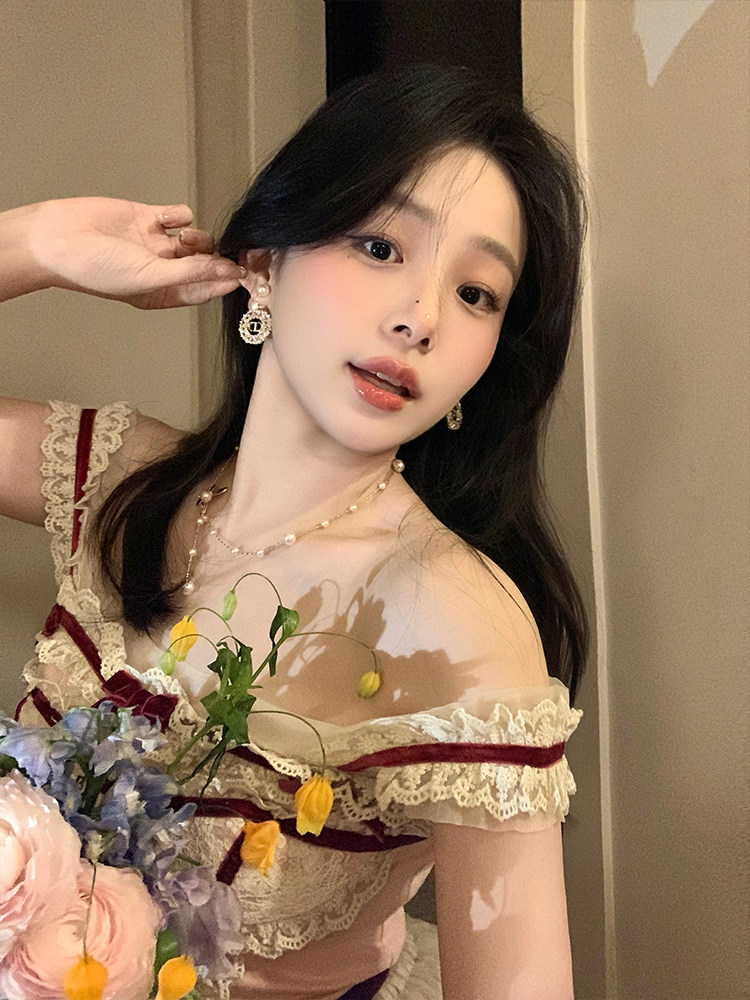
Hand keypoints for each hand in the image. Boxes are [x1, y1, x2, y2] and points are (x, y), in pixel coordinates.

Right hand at [22, 198, 246, 307]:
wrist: (58, 238)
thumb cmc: (96, 269)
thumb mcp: (148, 277)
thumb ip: (189, 272)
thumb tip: (225, 271)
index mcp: (163, 294)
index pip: (205, 290)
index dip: (226, 282)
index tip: (247, 275)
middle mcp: (162, 270)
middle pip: (204, 265)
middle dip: (220, 259)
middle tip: (237, 252)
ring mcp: (155, 244)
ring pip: (195, 240)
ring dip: (200, 238)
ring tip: (189, 239)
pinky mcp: (146, 218)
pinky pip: (176, 216)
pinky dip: (180, 216)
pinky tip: (170, 219)